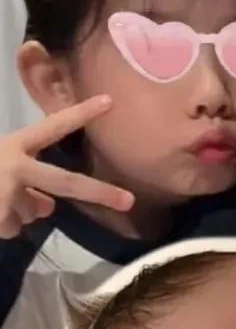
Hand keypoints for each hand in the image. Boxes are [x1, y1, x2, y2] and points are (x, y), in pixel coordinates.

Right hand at [0, 97, 134, 237]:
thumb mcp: (1, 169)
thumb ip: (27, 183)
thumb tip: (49, 208)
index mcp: (13, 146)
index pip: (52, 126)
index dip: (81, 114)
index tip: (110, 101)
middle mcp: (14, 166)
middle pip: (67, 182)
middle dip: (101, 193)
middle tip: (129, 201)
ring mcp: (6, 191)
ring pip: (30, 213)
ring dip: (14, 213)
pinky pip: (12, 228)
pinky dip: (1, 225)